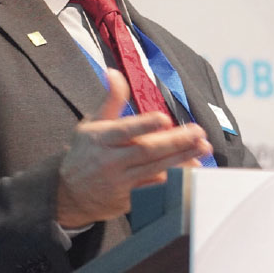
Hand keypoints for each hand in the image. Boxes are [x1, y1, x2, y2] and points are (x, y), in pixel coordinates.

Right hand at [56, 69, 212, 227]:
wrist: (70, 194)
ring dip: (182, 159)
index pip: (124, 130)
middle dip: (175, 142)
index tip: (164, 118)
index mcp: (101, 139)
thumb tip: (113, 72)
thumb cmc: (84, 153)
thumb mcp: (90, 124)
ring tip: (202, 148)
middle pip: (147, 150)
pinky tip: (192, 172)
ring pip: (155, 170)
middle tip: (198, 133)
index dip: (144, 125)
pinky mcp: (130, 200)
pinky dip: (174, 181)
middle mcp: (111, 160)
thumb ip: (110, 100)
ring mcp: (121, 182)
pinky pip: (155, 190)